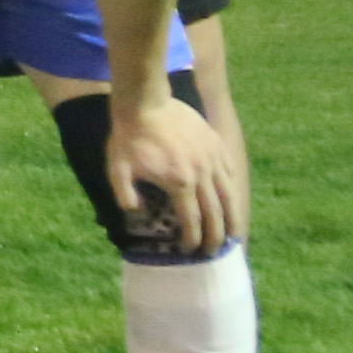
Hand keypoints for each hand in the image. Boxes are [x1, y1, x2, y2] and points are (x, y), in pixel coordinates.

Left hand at [98, 88, 247, 252]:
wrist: (144, 100)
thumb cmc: (128, 136)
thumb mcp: (117, 169)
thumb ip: (125, 195)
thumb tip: (138, 213)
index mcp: (179, 183)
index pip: (192, 220)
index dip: (192, 238)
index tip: (190, 250)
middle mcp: (202, 174)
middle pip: (215, 213)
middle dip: (216, 236)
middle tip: (215, 252)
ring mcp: (212, 157)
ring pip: (229, 194)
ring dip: (233, 217)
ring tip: (234, 234)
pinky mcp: (215, 143)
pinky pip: (229, 171)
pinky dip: (232, 189)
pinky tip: (232, 199)